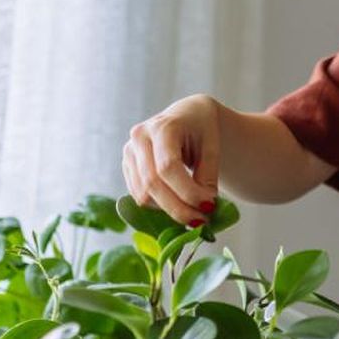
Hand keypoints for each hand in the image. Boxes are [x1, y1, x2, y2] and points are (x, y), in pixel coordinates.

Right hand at [122, 94, 221, 225]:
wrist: (187, 116)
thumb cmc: (202, 130)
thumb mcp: (212, 148)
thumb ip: (207, 177)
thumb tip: (203, 208)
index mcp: (163, 126)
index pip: (168, 167)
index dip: (187, 191)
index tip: (209, 206)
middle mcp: (140, 137)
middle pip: (152, 183)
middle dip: (178, 208)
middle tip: (200, 222)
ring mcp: (129, 152)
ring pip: (142, 194)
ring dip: (168, 210)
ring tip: (193, 214)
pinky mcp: (127, 166)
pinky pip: (139, 196)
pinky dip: (159, 206)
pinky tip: (178, 204)